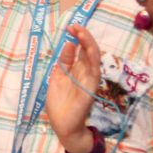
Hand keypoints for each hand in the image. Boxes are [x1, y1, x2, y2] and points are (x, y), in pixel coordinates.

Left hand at [46, 24, 102, 152]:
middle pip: (88, 51)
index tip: (70, 28)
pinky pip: (94, 72)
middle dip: (83, 37)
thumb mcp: (58, 78)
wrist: (63, 126)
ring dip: (89, 44)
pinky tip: (89, 49)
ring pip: (93, 59)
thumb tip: (69, 44)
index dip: (77, 38)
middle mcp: (85, 73)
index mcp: (77, 70)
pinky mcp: (91, 89)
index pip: (80, 50)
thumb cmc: (60, 104)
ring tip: (82, 32)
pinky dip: (92, 60)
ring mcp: (89, 80)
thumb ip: (64, 62)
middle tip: (75, 26)